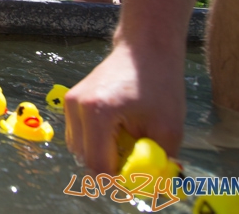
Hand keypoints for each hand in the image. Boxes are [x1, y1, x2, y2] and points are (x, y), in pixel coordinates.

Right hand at [64, 39, 185, 174]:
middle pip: (85, 158)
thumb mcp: (168, 128)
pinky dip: (95, 140)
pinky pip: (78, 133)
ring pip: (79, 148)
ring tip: (127, 142)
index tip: (138, 179)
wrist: (145, 49)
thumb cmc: (159, 84)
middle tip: (136, 162)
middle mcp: (76, 107)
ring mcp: (70, 102)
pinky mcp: (70, 99)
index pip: (98, 165)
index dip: (118, 181)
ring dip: (101, 154)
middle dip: (110, 167)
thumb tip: (150, 189)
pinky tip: (117, 130)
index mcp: (97, 113)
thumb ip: (158, 162)